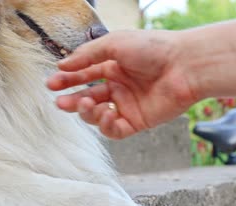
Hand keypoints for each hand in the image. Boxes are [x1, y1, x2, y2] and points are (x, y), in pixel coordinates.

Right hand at [47, 30, 198, 138]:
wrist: (184, 65)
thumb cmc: (153, 49)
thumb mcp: (114, 44)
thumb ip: (87, 56)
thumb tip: (62, 65)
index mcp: (113, 67)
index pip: (83, 76)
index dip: (66, 81)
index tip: (51, 84)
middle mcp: (118, 87)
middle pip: (87, 99)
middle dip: (71, 102)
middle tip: (59, 102)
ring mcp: (127, 105)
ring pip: (97, 116)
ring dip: (87, 112)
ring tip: (88, 104)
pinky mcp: (137, 121)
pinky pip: (114, 129)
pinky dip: (105, 124)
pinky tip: (106, 113)